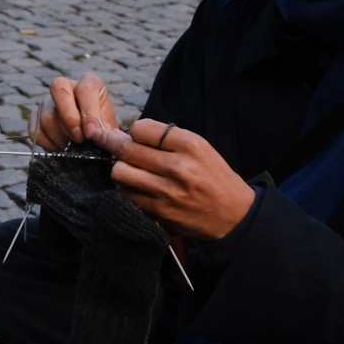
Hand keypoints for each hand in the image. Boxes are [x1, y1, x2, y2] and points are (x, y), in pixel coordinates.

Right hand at [30, 73, 119, 150]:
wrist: (90, 137)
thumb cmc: (102, 129)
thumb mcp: (109, 127)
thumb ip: (105, 129)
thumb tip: (95, 134)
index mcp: (89, 82)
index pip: (85, 89)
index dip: (88, 113)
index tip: (91, 134)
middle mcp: (66, 86)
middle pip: (59, 91)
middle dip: (69, 119)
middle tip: (79, 140)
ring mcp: (48, 101)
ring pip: (46, 116)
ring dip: (60, 137)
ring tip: (71, 148)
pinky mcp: (36, 117)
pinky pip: (35, 131)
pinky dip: (47, 144)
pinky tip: (60, 149)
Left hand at [85, 118, 255, 239]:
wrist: (232, 215)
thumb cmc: (214, 177)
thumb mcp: (201, 148)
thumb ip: (168, 140)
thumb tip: (130, 135)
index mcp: (189, 145)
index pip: (141, 128)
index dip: (134, 131)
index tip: (135, 136)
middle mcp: (177, 167)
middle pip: (126, 150)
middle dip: (114, 145)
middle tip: (111, 144)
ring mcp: (165, 192)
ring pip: (120, 174)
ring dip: (120, 170)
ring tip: (130, 169)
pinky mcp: (158, 212)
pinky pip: (126, 195)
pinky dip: (126, 189)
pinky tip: (137, 187)